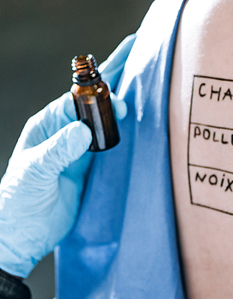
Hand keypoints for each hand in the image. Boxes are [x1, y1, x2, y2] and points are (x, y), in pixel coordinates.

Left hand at [0, 34, 134, 277]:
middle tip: (144, 62)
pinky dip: (128, 135)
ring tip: (150, 87)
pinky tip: (142, 126)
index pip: (77, 97)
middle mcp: (65, 133)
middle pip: (96, 103)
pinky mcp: (91, 171)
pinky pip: (113, 148)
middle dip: (119, 83)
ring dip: (125, 107)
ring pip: (107, 123)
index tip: (120, 85)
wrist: (20, 236)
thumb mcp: (34, 171)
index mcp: (48, 125)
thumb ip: (58, 150)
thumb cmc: (17, 201)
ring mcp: (80, 152)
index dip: (100, 87)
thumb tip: (84, 131)